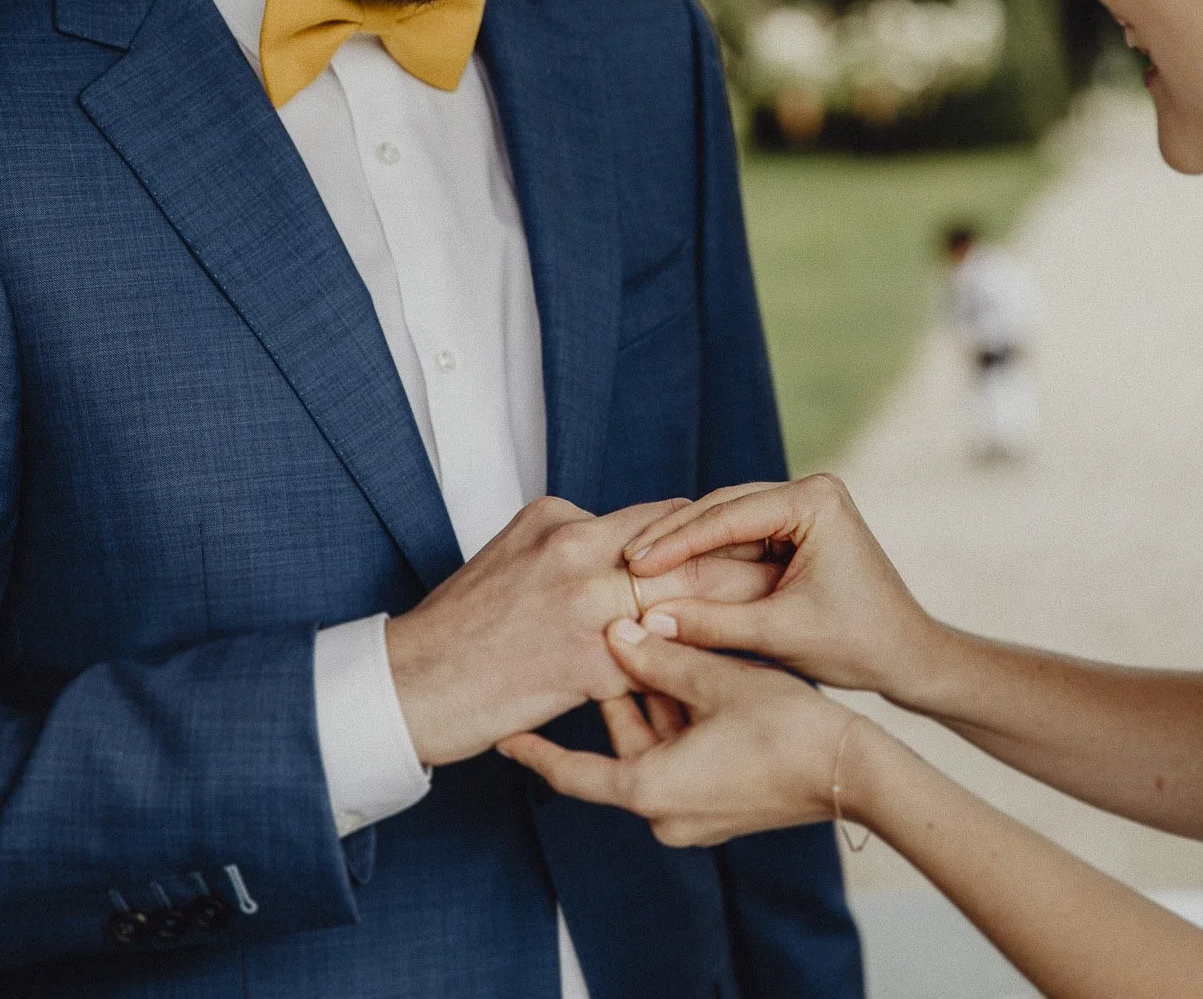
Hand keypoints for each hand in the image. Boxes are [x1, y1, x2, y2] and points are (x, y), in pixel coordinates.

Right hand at [386, 498, 780, 766]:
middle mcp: (576, 551)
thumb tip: (617, 538)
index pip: (661, 517)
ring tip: (779, 626)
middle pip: (684, 553)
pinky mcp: (585, 663)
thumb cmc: (459, 625)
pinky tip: (729, 682)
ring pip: (679, 604)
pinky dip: (692, 671)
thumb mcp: (511, 553)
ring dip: (729, 616)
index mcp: (561, 520)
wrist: (411, 684)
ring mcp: (581, 606)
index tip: (756, 544)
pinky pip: (656, 663)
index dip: (712, 532)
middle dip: (740, 565)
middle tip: (790, 576)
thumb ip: (570, 542)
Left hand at [498, 619, 861, 846]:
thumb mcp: (717, 682)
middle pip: (620, 747)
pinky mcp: (721, 805)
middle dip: (612, 695)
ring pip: (654, 748)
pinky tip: (686, 672)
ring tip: (643, 644)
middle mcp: (665, 813)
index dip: (532, 750)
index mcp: (650, 791)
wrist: (854, 773)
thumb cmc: (788, 730)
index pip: (571, 773)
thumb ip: (659, 659)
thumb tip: (616, 633)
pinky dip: (678, 721)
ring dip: (651, 702)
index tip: (499, 734)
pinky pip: (682, 760)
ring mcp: (695, 814)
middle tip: (592, 646)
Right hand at [622, 474, 935, 693]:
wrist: (907, 657)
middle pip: (722, 508)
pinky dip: (705, 556)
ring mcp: (803, 506)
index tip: (633, 563)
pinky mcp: (796, 528)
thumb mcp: (779, 635)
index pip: (729, 515)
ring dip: (683, 544)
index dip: (676, 540)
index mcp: (815, 500)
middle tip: (623, 559)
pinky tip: (666, 571)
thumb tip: (645, 620)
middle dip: (672, 536)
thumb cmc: (858, 645)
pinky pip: (739, 538)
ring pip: (726, 521)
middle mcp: (810, 491)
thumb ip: (712, 624)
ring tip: (635, 565)